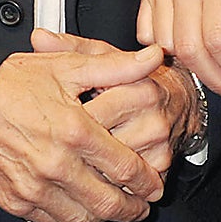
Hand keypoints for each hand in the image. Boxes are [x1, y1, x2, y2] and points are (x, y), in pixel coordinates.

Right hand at [0, 40, 167, 221]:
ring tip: (112, 207)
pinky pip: (51, 220)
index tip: (154, 185)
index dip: (147, 181)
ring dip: (103, 217)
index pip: (125, 168)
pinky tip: (76, 204)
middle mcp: (56, 164)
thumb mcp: (67, 66)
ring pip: (82, 218)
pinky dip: (69, 217)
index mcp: (74, 131)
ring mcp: (34, 186)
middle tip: (142, 206)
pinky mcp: (15, 200)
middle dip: (133, 209)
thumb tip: (151, 58)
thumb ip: (115, 67)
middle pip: (108, 202)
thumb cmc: (11, 82)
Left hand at [31, 28, 199, 176]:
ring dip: (87, 168)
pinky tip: (90, 175)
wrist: (180, 99)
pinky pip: (125, 181)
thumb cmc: (135, 77)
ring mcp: (158, 143)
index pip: (94, 110)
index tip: (48, 123)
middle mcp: (152, 115)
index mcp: (138, 85)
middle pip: (100, 143)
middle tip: (51, 149)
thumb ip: (72, 48)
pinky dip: (104, 181)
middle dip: (74, 149)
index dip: (66, 119)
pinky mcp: (161, 166)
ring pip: (110, 167)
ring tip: (68, 161)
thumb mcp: (104, 57)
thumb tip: (40, 39)